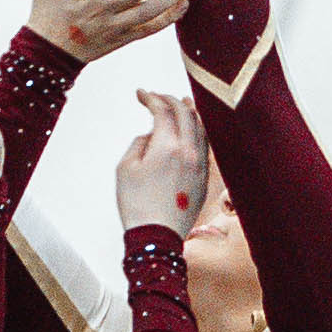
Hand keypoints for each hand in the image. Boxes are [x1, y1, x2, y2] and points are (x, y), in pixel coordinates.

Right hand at [112, 109, 195, 234]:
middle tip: (157, 97)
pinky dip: (199, 132)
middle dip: (170, 99)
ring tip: (183, 103)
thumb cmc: (137, 206)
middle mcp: (189, 152)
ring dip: (190, 112)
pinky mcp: (205, 180)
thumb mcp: (125, 168)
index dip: (151, 98)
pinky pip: (206, 147)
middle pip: (186, 113)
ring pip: (201, 128)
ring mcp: (200, 166)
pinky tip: (193, 131)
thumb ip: (139, 143)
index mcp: (168, 147)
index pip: (163, 111)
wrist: (156, 237)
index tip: (141, 94)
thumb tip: (151, 136)